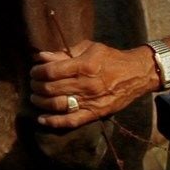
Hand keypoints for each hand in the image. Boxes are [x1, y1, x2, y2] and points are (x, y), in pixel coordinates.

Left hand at [29, 41, 156, 127]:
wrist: (136, 74)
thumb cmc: (110, 58)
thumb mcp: (89, 48)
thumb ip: (64, 53)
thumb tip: (41, 56)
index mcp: (84, 66)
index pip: (51, 72)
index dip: (37, 72)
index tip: (34, 71)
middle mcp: (86, 85)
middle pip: (51, 89)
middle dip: (36, 86)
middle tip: (33, 83)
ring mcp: (90, 102)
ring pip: (57, 105)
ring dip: (41, 102)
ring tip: (35, 97)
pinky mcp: (95, 114)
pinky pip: (71, 121)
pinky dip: (54, 122)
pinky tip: (42, 119)